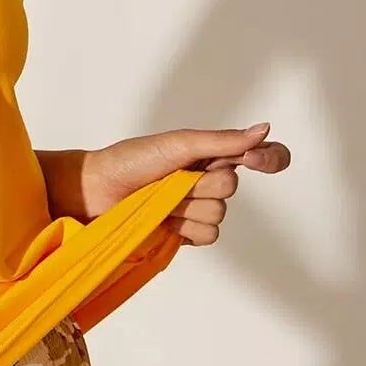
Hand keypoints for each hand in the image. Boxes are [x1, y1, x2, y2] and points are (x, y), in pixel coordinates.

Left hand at [83, 121, 290, 244]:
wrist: (96, 191)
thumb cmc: (131, 161)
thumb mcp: (179, 144)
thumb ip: (222, 141)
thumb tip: (264, 130)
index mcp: (212, 154)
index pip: (264, 156)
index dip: (268, 159)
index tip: (251, 160)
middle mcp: (209, 181)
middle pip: (232, 188)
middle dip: (201, 183)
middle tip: (171, 178)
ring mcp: (198, 209)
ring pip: (219, 214)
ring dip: (188, 206)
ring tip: (160, 199)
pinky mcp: (187, 234)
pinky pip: (207, 235)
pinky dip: (185, 227)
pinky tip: (164, 219)